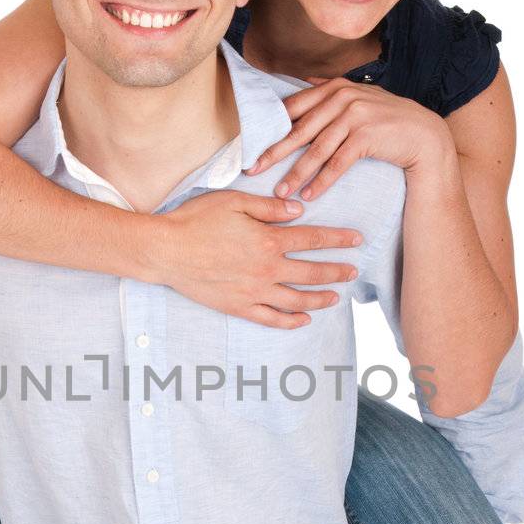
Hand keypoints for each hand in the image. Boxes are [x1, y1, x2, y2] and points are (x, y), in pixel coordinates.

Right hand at [156, 189, 363, 328]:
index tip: (357, 240)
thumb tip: (299, 210)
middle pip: (312, 272)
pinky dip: (290, 321)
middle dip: (337, 271)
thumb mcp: (234, 202)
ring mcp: (254, 292)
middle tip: (353, 272)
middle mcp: (267, 269)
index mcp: (269, 240)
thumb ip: (269, 207)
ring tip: (336, 297)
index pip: (314, 239)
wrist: (165, 251)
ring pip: (297, 300)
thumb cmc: (196, 220)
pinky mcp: (239, 307)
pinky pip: (271, 319)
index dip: (338, 239)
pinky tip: (303, 320)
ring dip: (320, 298)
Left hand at [244, 78, 449, 201]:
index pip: (293, 108)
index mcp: (334, 87)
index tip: (250, 146)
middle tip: (252, 170)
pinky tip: (310, 195)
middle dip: (273, 152)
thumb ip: (333, 93)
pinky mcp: (366, 136)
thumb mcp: (360, 99)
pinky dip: (322, 181)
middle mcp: (342, 97)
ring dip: (296, 173)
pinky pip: (337, 163)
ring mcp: (355, 115)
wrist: (424, 135)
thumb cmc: (388, 120)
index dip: (270, 128)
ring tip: (280, 192)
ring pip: (316, 149)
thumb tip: (306, 82)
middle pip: (299, 130)